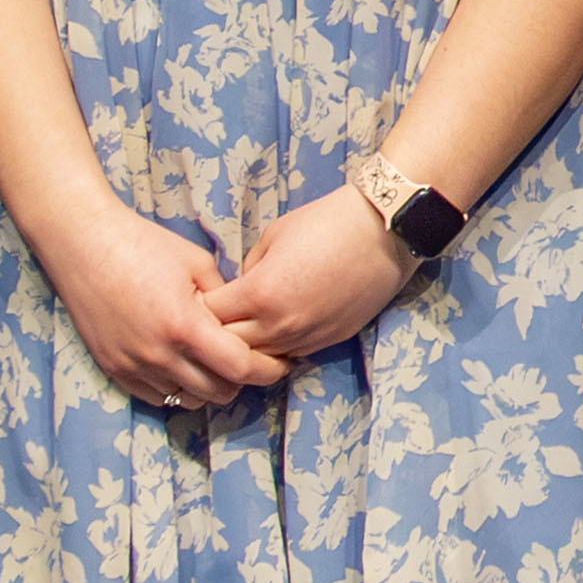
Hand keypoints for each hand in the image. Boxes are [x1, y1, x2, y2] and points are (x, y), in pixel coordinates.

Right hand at [41, 200, 298, 412]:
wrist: (83, 244)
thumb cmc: (144, 245)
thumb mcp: (198, 263)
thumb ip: (227, 300)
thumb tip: (249, 323)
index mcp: (186, 325)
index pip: (241, 369)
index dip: (268, 370)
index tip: (281, 362)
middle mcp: (159, 354)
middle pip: (219, 392)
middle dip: (241, 380)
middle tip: (248, 361)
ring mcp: (133, 365)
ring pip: (188, 399)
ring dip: (207, 386)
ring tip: (212, 362)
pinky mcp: (113, 369)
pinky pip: (156, 396)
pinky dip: (175, 387)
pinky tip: (181, 363)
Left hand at [206, 187, 413, 365]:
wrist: (383, 233)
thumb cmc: (326, 223)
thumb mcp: (272, 236)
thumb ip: (249, 270)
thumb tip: (241, 289)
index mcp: (260, 293)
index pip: (210, 315)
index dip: (200, 306)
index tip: (199, 296)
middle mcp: (280, 324)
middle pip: (228, 346)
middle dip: (215, 332)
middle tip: (214, 317)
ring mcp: (306, 337)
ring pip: (259, 359)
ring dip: (246, 346)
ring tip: (242, 329)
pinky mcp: (328, 341)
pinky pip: (289, 354)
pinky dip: (276, 347)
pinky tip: (274, 330)